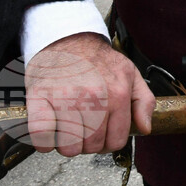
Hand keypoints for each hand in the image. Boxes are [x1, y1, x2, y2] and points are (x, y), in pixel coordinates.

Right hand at [24, 32, 154, 156]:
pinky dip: (44, 141)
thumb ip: (143, 101)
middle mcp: (94, 96)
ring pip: (68, 147)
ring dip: (66, 143)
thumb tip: (145, 128)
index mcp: (118, 93)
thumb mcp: (130, 73)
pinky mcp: (40, 98)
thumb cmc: (97, 60)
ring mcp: (66, 97)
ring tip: (68, 125)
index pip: (117, 141)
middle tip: (83, 127)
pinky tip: (51, 128)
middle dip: (88, 143)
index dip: (109, 141)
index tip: (102, 133)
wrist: (67, 39)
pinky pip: (42, 137)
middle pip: (92, 146)